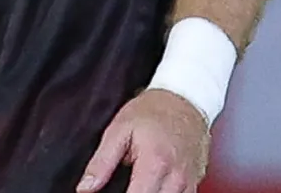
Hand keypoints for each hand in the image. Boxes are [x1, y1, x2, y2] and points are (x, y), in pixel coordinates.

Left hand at [77, 88, 209, 192]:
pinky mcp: (196, 182)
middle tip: (124, 187)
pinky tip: (154, 188)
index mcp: (155, 164)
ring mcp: (189, 182)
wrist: (185, 97)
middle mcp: (176, 178)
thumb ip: (101, 162)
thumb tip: (85, 188)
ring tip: (138, 185)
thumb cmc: (153, 110)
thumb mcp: (119, 129)